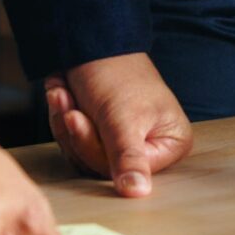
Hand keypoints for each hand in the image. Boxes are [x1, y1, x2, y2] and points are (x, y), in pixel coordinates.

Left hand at [44, 52, 192, 196]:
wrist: (91, 40)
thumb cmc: (115, 73)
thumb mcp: (121, 118)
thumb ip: (129, 158)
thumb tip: (139, 194)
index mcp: (171, 144)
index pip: (125, 171)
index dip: (95, 148)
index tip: (78, 118)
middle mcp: (152, 147)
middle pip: (102, 167)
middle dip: (77, 133)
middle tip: (68, 102)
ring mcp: (125, 143)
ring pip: (84, 158)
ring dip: (66, 124)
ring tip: (63, 92)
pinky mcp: (102, 137)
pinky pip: (75, 148)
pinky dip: (63, 121)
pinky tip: (63, 95)